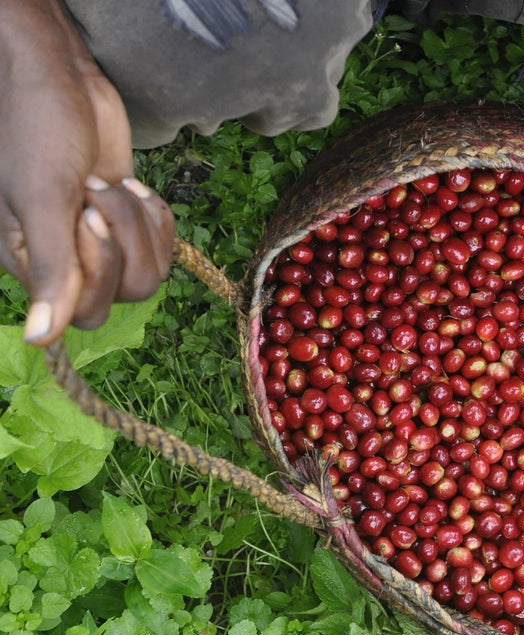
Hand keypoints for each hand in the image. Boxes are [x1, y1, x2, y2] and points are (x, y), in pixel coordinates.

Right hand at [0, 1, 174, 346]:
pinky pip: (163, 246)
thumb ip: (50, 270)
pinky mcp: (126, 220)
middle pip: (127, 294)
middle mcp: (65, 260)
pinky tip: (133, 183)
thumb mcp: (43, 197)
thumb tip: (38, 340)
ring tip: (113, 184)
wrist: (58, 76)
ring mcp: (99, 240)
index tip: (86, 213)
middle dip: (126, 240)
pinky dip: (156, 216)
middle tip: (98, 191)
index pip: (86, 311)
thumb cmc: (37, 127)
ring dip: (141, 225)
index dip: (100, 267)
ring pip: (150, 273)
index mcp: (31, 263)